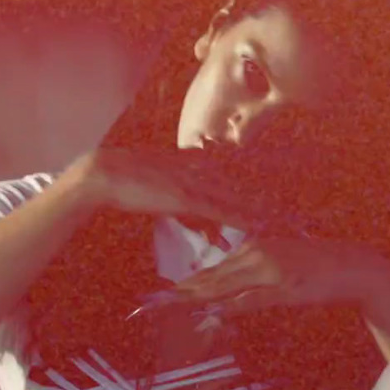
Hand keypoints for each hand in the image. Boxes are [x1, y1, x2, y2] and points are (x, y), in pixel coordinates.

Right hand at [66, 147, 275, 227]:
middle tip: (286, 211)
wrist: (104, 173)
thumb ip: (171, 195)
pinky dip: (238, 217)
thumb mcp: (154, 183)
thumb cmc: (123, 181)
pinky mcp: (184, 197)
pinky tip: (255, 225)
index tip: (270, 195)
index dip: (249, 184)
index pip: (227, 173)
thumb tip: (176, 203)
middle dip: (262, 198)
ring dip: (258, 209)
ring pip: (234, 197)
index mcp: (189, 163)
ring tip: (282, 220)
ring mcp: (192, 182)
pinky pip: (218, 209)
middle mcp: (196, 170)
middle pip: (238, 184)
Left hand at [170, 237, 389, 312]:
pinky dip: (232, 305)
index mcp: (252, 249)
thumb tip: (225, 296)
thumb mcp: (278, 266)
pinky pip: (253, 298)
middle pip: (210, 278)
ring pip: (225, 286)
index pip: (211, 271)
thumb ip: (250, 278)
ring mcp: (269, 271)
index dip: (183, 286)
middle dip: (179, 293)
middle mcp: (256, 255)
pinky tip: (214, 312)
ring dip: (196, 298)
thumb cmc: (314, 268)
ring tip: (169, 307)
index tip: (158, 297)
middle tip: (151, 304)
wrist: (351, 266)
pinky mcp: (285, 287)